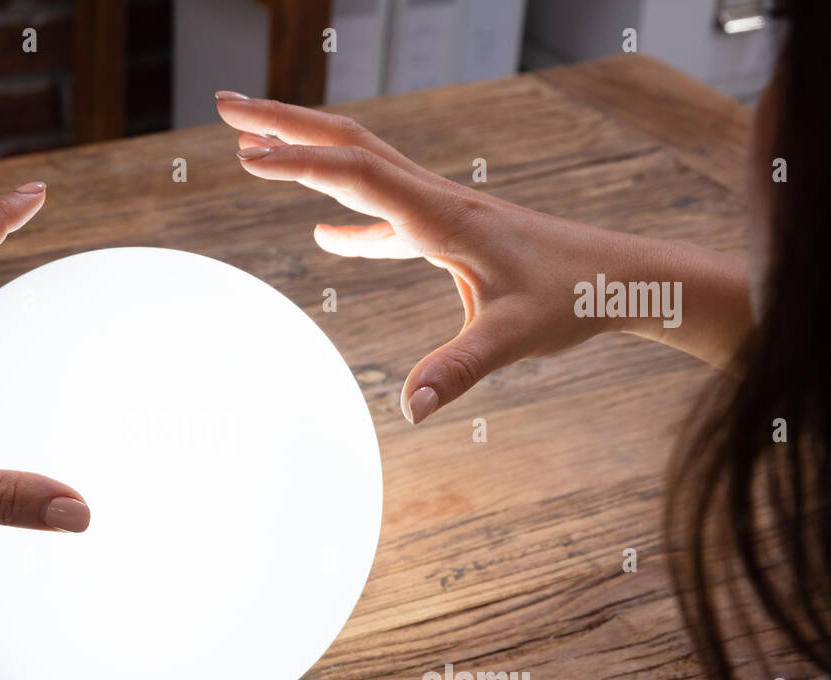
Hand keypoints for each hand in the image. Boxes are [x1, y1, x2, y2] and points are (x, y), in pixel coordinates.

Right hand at [215, 92, 689, 422]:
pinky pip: (381, 211)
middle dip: (283, 120)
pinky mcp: (445, 232)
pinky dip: (343, 212)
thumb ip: (459, 370)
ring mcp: (437, 211)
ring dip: (305, 150)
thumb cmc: (573, 298)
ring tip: (253, 145)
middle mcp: (433, 199)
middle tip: (225, 104)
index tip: (244, 153)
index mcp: (441, 215)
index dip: (298, 161)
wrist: (620, 277)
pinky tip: (323, 234)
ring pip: (359, 165)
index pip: (356, 173)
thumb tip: (411, 410)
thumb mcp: (513, 338)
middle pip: (346, 143)